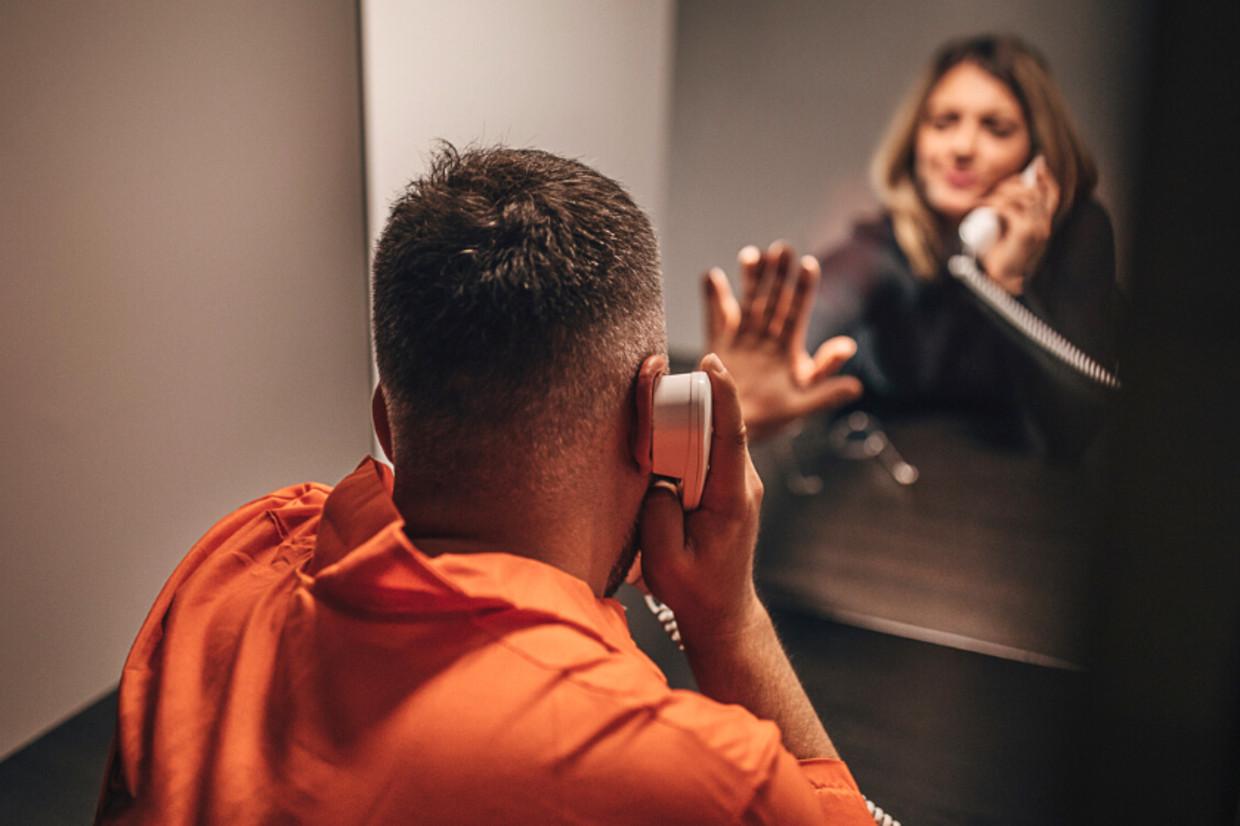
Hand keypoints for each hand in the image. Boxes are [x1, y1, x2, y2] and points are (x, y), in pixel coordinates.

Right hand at [637, 353, 763, 642]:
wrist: (721, 611)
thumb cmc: (695, 588)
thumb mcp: (665, 557)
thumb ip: (659, 511)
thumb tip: (658, 477)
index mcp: (732, 498)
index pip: (731, 435)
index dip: (723, 395)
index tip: (711, 363)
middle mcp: (742, 484)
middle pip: (720, 426)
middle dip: (694, 395)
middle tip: (659, 375)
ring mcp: (737, 484)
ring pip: (714, 436)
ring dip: (687, 416)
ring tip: (655, 403)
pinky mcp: (726, 486)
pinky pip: (708, 450)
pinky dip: (687, 436)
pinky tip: (662, 436)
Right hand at [704, 241, 861, 442]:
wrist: (735, 429)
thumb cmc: (773, 417)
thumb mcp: (802, 405)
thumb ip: (825, 391)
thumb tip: (856, 386)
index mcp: (787, 348)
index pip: (797, 313)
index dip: (804, 289)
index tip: (809, 265)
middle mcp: (765, 338)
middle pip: (773, 301)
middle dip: (778, 275)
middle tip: (783, 248)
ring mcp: (741, 340)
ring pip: (748, 303)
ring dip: (750, 280)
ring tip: (752, 255)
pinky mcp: (717, 346)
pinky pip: (716, 319)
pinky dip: (714, 298)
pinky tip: (712, 276)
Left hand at [979, 156, 1060, 294]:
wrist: (999, 278)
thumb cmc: (999, 252)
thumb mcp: (1007, 227)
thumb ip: (1013, 210)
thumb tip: (1006, 188)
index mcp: (1042, 222)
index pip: (1052, 194)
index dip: (1045, 177)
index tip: (1037, 164)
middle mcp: (1044, 223)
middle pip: (1033, 189)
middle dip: (1012, 183)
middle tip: (994, 189)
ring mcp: (1037, 227)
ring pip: (1021, 196)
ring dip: (1000, 193)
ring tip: (986, 201)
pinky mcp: (1025, 232)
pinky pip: (1010, 207)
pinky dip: (994, 204)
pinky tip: (984, 208)